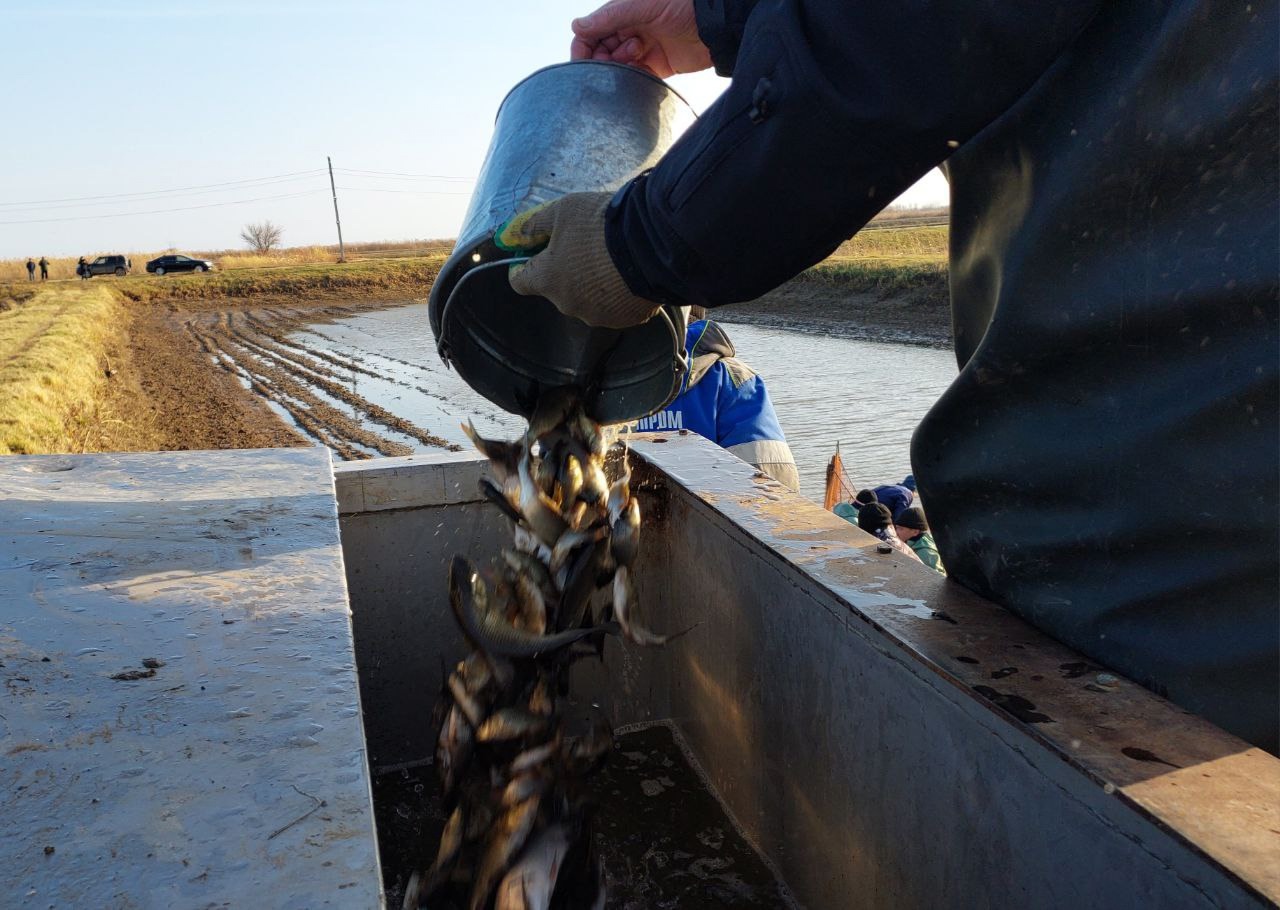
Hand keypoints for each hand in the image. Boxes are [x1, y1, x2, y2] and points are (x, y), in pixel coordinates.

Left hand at [496, 193, 660, 329]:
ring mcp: (597, 316)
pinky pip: (614, 305)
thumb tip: (511, 235)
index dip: (523, 265)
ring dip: (592, 282)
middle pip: (556, 288)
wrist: (653, 244)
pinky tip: (629, 272)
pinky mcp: (625, 319)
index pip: (519, 281)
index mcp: (547, 279)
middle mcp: (568, 304)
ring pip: (587, 298)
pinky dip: (617, 292)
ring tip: (612, 257)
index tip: (535, 251)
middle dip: (565, 269)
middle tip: (584, 244)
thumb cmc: (601, 225)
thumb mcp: (563, 211)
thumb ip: (533, 224)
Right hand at [570, 0, 710, 78]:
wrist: (717, 24)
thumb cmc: (682, 4)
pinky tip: (641, 73)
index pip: (590, 32)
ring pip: (617, 66)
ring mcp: (643, 48)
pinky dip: (633, 79)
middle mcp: (630, 30)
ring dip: (620, 67)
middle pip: (601, 52)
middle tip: (618, 56)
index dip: (583, 47)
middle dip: (602, 59)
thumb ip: (608, 18)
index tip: (583, 61)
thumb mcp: (641, 6)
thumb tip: (576, 26)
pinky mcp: (658, 66)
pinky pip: (636, 77)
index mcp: (622, 13)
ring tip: (637, 55)